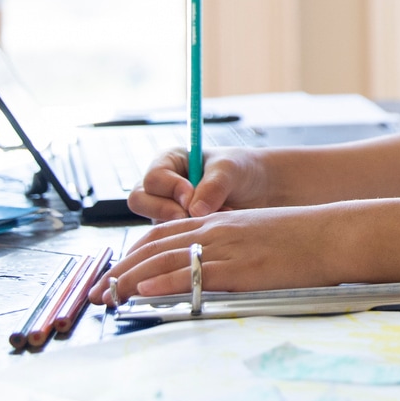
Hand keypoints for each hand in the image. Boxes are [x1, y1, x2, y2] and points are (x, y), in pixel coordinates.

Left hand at [92, 203, 359, 301]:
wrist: (336, 233)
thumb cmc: (305, 238)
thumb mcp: (260, 235)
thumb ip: (232, 248)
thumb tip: (211, 272)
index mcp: (220, 221)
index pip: (163, 233)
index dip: (133, 254)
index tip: (113, 272)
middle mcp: (217, 230)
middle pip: (155, 246)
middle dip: (121, 269)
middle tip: (98, 291)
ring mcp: (228, 248)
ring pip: (167, 259)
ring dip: (131, 279)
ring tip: (108, 297)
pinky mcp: (242, 269)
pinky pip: (195, 274)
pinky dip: (164, 283)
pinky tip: (145, 292)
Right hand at [126, 146, 272, 222]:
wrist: (259, 190)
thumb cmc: (241, 170)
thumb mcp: (229, 169)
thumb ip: (212, 185)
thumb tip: (194, 210)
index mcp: (169, 161)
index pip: (152, 178)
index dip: (170, 188)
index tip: (191, 194)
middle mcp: (161, 186)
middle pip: (140, 201)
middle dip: (166, 211)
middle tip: (192, 216)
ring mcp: (165, 209)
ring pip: (154, 223)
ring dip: (183, 225)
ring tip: (216, 216)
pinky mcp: (175, 230)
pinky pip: (171, 238)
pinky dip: (192, 235)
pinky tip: (215, 228)